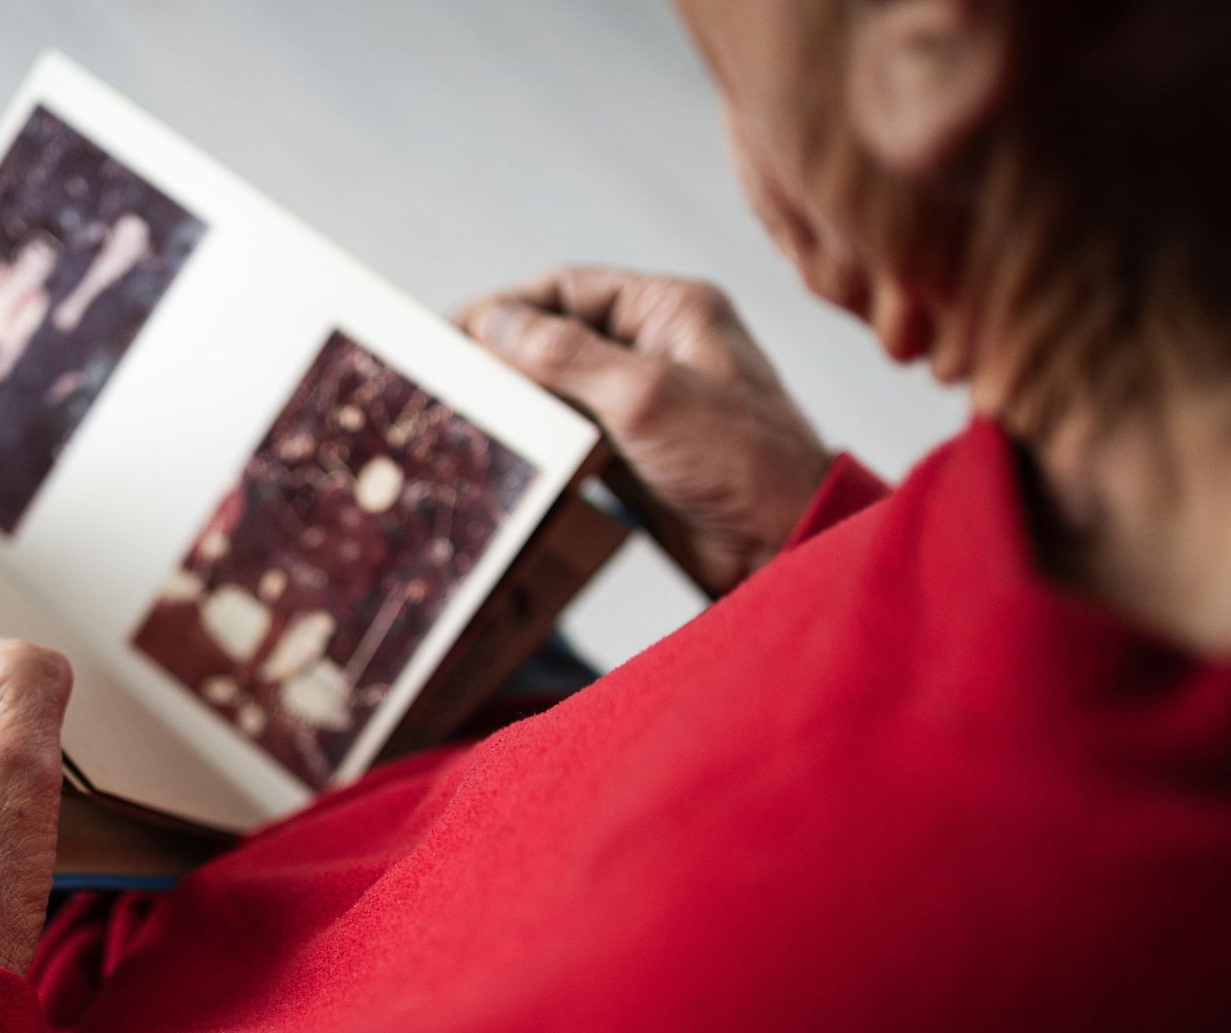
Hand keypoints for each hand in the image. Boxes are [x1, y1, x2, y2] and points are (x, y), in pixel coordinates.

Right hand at [458, 266, 833, 593]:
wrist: (789, 546)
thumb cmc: (740, 462)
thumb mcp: (645, 396)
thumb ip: (565, 355)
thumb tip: (494, 322)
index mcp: (671, 310)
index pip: (566, 288)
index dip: (503, 307)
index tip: (448, 334)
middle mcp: (658, 346)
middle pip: (557, 334)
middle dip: (501, 354)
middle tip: (441, 377)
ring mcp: (647, 400)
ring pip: (560, 386)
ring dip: (516, 399)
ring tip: (460, 415)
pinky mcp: (638, 452)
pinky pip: (572, 432)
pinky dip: (537, 438)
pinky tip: (503, 451)